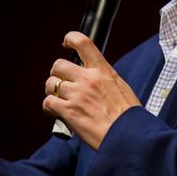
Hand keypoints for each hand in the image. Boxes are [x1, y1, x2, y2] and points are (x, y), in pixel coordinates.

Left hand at [43, 31, 140, 148]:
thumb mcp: (120, 87)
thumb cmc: (128, 116)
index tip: (66, 43)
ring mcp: (77, 95)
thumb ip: (104, 78)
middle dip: (58, 74)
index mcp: (103, 70)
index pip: (82, 43)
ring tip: (60, 100)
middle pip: (58, 65)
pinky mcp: (69, 112)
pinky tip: (57, 111)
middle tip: (63, 83)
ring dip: (52, 91)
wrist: (129, 137)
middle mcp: (87, 79)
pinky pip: (48, 102)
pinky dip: (49, 107)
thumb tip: (94, 77)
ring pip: (50, 84)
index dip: (70, 38)